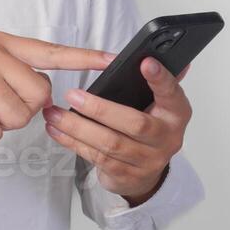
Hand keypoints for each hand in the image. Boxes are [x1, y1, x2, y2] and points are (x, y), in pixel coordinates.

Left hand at [41, 58, 191, 204]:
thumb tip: (155, 53)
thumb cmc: (146, 130)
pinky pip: (96, 157)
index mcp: (176, 114)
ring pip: (110, 143)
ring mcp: (147, 161)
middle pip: (135, 124)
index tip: (145, 63)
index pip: (172, 93)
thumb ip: (153, 83)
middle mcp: (166, 139)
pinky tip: (57, 130)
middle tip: (73, 95)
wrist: (144, 175)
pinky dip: (73, 142)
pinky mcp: (125, 175)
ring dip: (78, 127)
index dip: (160, 79)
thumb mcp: (155, 106)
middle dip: (101, 109)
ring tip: (54, 113)